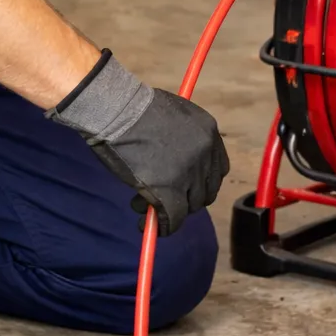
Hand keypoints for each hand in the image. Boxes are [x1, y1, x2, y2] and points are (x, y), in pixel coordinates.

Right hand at [45, 51, 228, 235]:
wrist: (118, 110)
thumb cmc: (136, 108)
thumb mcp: (174, 116)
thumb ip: (184, 139)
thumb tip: (179, 164)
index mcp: (209, 133)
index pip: (218, 170)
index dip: (201, 182)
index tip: (186, 187)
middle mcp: (206, 154)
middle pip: (206, 190)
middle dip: (186, 198)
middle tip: (163, 197)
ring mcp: (189, 173)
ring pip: (189, 206)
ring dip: (170, 211)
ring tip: (141, 205)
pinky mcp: (170, 191)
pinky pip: (173, 218)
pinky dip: (163, 226)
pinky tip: (147, 226)